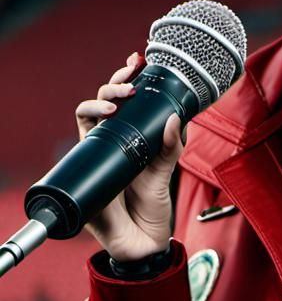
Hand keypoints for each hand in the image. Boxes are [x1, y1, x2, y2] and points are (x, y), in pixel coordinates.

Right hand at [75, 52, 184, 259]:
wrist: (141, 241)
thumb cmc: (153, 207)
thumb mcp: (167, 172)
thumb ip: (173, 146)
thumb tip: (178, 117)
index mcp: (133, 138)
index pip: (127, 102)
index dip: (129, 78)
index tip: (139, 60)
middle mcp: (113, 140)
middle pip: (106, 100)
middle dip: (117, 81)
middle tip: (132, 76)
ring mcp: (99, 150)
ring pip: (90, 111)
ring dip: (102, 96)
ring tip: (120, 97)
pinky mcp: (88, 163)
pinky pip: (84, 134)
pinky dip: (91, 117)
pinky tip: (106, 116)